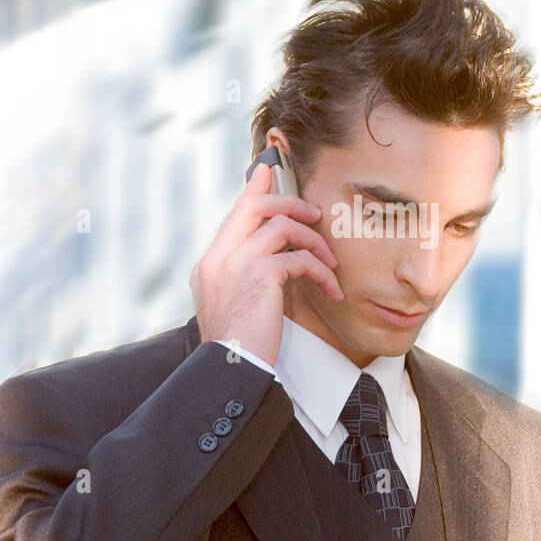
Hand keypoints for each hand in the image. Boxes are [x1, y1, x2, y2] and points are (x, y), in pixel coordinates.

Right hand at [189, 161, 343, 366]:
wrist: (229, 368)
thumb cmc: (237, 349)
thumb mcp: (233, 308)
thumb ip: (244, 280)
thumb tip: (273, 265)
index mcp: (208, 265)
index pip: (233, 216)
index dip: (253, 191)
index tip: (268, 172)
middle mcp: (217, 258)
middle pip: (253, 206)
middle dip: (289, 202)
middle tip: (314, 214)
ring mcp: (235, 263)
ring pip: (281, 226)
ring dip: (313, 242)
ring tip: (330, 264)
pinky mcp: (259, 273)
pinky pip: (299, 258)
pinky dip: (321, 271)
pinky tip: (332, 289)